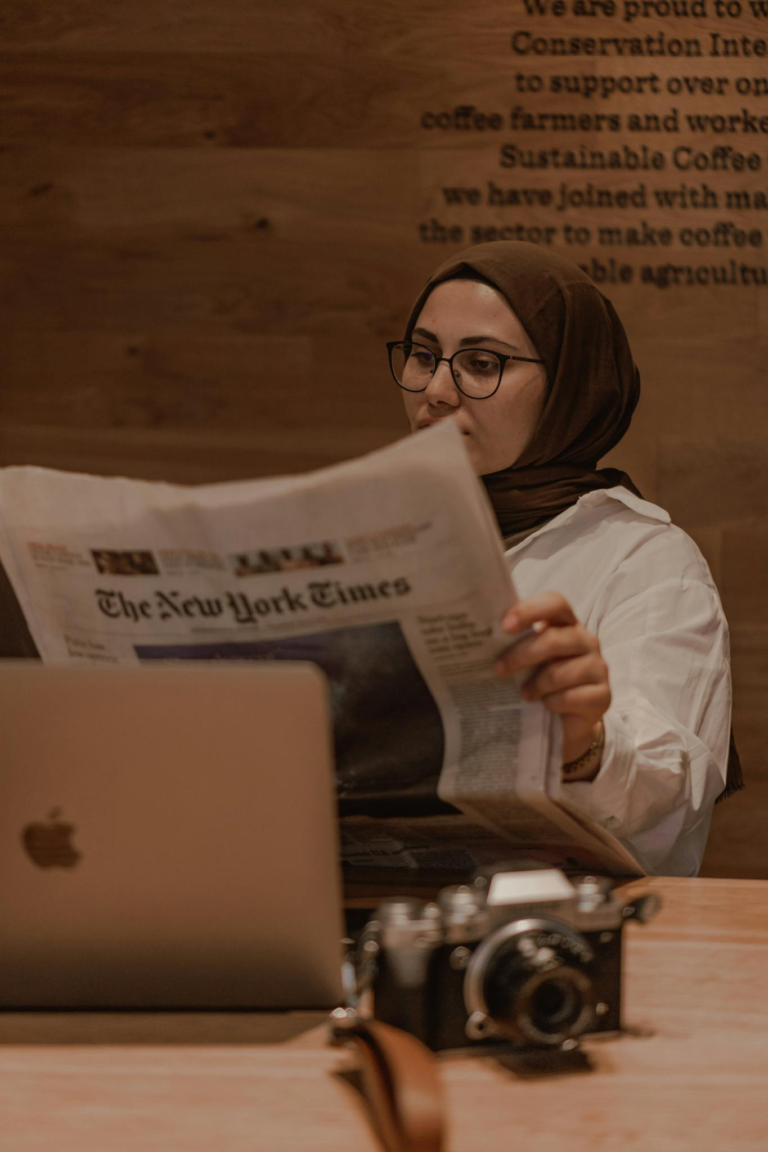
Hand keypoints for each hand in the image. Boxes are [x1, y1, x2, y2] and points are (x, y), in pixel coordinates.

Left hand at [495, 592, 610, 767]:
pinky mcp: (603, 696)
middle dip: (522, 655)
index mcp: (566, 624)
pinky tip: (546, 705)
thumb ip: (513, 644)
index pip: (555, 603)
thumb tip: (475, 637)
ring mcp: (598, 668)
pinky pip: (572, 697)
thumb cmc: (541, 680)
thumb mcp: (527, 659)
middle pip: (554, 639)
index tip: (503, 626)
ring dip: (536, 685)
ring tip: (524, 694)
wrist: (567, 721)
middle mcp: (587, 641)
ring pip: (561, 672)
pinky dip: (552, 704)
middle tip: (498, 669)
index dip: (529, 610)